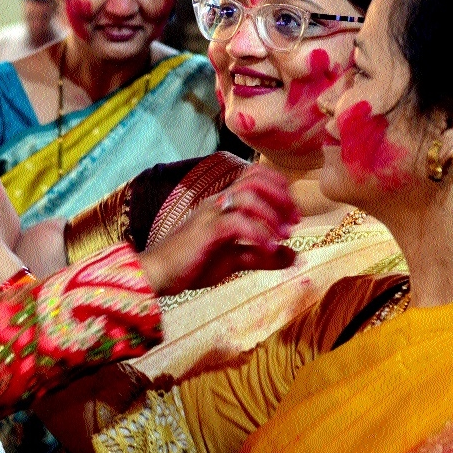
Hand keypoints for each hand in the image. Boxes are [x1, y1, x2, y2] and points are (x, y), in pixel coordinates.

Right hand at [138, 165, 298, 294]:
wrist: (157, 275)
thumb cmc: (192, 264)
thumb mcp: (235, 260)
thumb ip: (263, 256)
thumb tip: (295, 256)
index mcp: (223, 203)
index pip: (254, 176)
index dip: (280, 188)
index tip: (293, 213)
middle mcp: (217, 202)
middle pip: (254, 180)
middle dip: (281, 197)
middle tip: (294, 221)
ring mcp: (209, 214)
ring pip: (247, 197)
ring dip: (272, 215)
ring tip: (285, 236)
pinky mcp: (205, 231)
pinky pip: (236, 223)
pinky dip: (258, 234)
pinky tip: (269, 249)